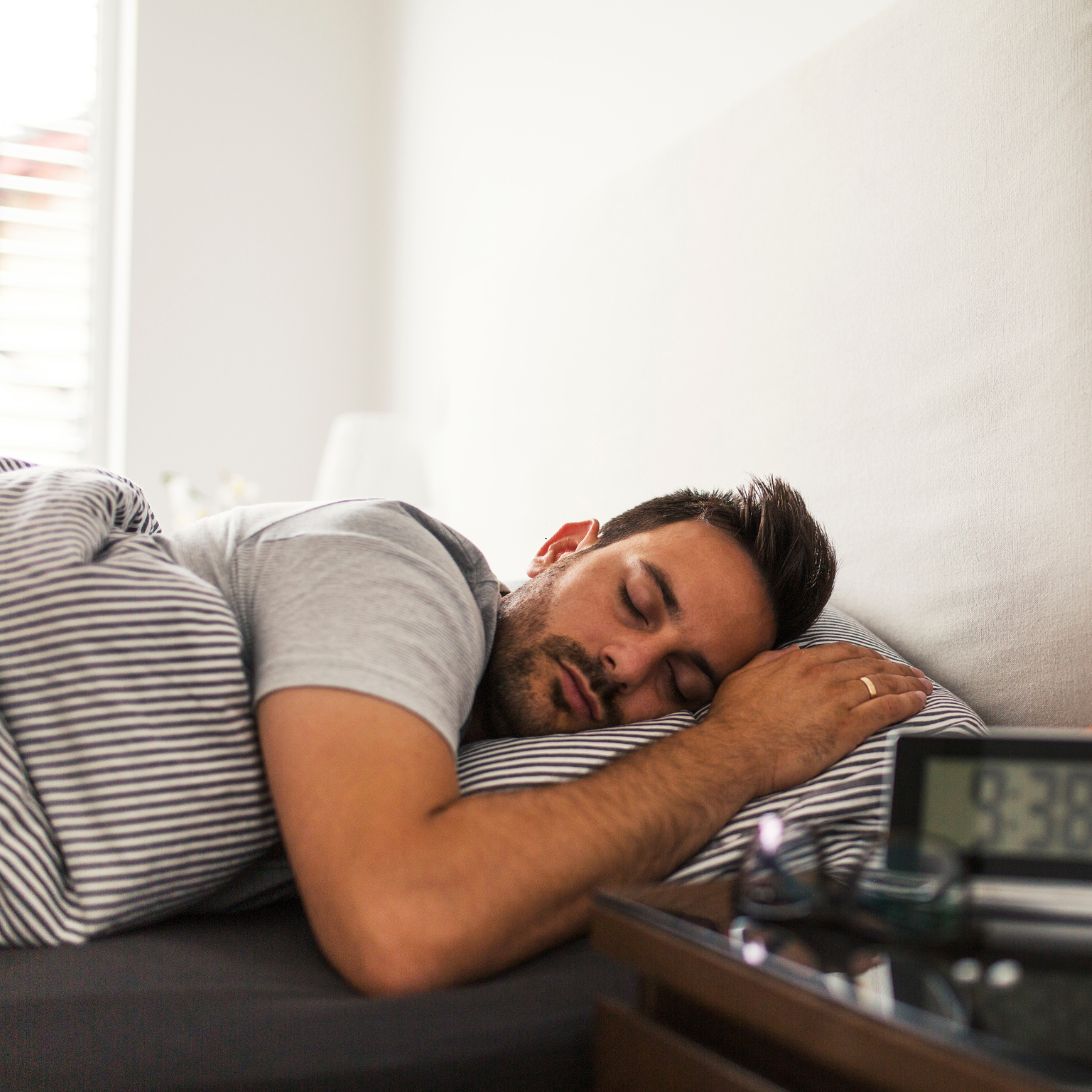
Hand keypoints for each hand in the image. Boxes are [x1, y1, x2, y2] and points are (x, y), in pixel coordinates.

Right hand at [706, 641, 931, 796]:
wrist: (735, 751)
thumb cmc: (733, 720)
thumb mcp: (744, 678)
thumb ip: (769, 661)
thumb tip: (792, 651)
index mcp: (798, 664)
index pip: (843, 653)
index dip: (866, 656)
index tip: (879, 660)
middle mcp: (821, 677)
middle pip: (869, 666)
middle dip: (894, 668)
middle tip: (911, 673)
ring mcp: (835, 701)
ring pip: (882, 684)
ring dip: (907, 683)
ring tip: (923, 687)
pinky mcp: (846, 728)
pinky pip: (885, 709)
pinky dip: (905, 703)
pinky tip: (918, 702)